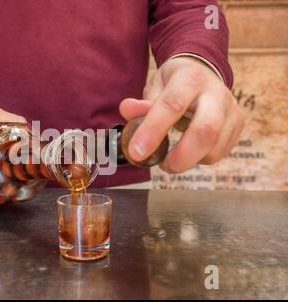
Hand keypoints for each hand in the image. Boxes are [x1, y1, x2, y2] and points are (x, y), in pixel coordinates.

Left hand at [119, 56, 243, 172]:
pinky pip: (220, 153)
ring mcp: (231, 109)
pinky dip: (200, 160)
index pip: (172, 105)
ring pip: (215, 148)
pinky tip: (189, 151)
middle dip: (181, 157)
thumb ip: (142, 104)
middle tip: (162, 165)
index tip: (136, 152)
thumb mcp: (155, 87)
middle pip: (206, 131)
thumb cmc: (173, 84)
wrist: (203, 72)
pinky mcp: (238, 124)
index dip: (153, 131)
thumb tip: (127, 111)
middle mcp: (215, 92)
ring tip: (172, 157)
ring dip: (189, 161)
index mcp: (189, 78)